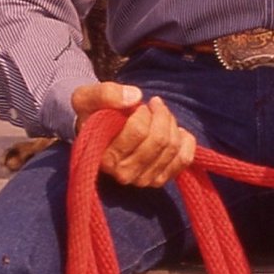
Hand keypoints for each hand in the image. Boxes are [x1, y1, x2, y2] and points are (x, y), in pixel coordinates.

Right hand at [71, 82, 196, 187]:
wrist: (98, 129)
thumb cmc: (93, 113)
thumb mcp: (88, 97)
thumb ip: (106, 94)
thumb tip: (135, 97)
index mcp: (106, 158)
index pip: (139, 131)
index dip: (143, 112)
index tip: (138, 105)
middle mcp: (124, 174)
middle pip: (160, 140)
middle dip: (160, 115)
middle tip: (152, 105)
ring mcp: (144, 179)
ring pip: (173, 147)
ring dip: (171, 124)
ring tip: (159, 115)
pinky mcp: (159, 178)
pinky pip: (185, 158)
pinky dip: (185, 140)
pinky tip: (173, 130)